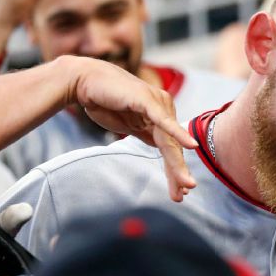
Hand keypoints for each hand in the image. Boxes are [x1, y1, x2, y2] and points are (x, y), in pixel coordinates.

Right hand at [68, 58, 197, 201]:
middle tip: (186, 192)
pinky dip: (178, 133)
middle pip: (172, 147)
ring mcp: (157, 104)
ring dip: (177, 164)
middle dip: (178, 172)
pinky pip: (164, 121)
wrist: (84, 82)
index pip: (169, 149)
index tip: (178, 193)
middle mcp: (163, 110)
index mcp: (159, 117)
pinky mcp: (147, 101)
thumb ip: (145, 133)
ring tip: (186, 184)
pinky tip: (191, 146)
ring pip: (169, 140)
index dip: (173, 171)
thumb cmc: (103, 100)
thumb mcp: (128, 124)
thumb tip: (160, 146)